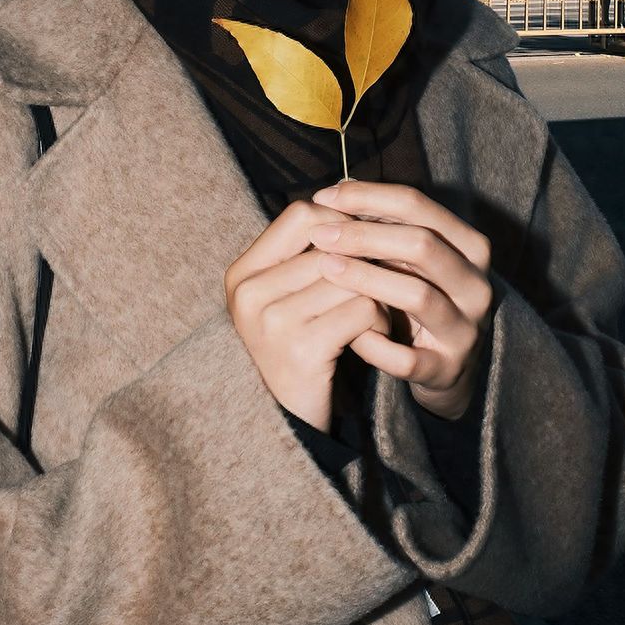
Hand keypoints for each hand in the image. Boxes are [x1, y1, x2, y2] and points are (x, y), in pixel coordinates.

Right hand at [225, 200, 393, 432]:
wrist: (292, 425)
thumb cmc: (302, 349)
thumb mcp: (291, 297)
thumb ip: (311, 254)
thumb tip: (357, 199)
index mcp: (241, 274)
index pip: (300, 215)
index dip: (341, 220)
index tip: (365, 240)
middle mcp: (247, 294)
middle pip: (331, 245)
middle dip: (366, 260)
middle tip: (382, 280)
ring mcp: (271, 323)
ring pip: (351, 275)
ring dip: (376, 292)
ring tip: (376, 312)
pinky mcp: (301, 350)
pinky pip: (362, 309)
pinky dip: (379, 321)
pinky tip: (374, 336)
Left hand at [305, 180, 494, 421]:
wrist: (448, 365)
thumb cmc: (419, 295)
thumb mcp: (411, 257)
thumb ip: (384, 225)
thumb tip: (338, 189)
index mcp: (470, 247)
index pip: (419, 205)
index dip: (368, 196)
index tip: (325, 196)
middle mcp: (476, 285)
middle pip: (422, 245)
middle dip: (363, 235)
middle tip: (319, 234)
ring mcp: (465, 329)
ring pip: (417, 295)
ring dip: (365, 278)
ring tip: (325, 268)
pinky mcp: (447, 368)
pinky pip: (405, 356)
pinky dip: (372, 342)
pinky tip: (346, 332)